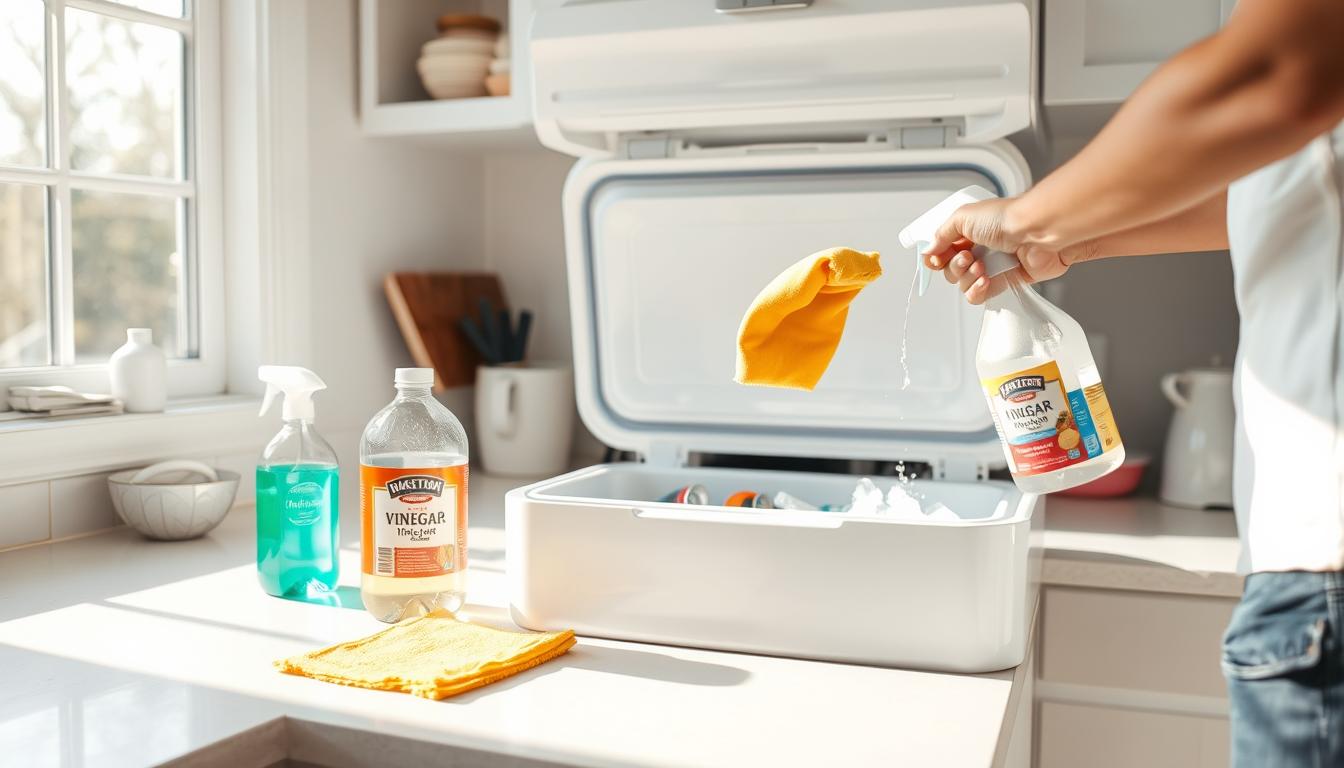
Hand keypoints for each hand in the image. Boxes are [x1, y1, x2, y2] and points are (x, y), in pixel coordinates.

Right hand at [922, 198, 1082, 303]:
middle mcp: (978, 249)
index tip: (937, 257)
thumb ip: (941, 234)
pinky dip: (978, 290)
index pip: (941, 251)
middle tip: (967, 257)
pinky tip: (986, 279)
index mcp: (967, 232)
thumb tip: (929, 250)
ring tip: (981, 266)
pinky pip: (979, 296)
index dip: (936, 257)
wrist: (1036, 232)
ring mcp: (990, 266)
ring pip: (963, 284)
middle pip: (950, 270)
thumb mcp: (963, 217)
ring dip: (968, 277)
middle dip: (955, 266)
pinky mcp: (1003, 282)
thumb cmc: (1007, 219)